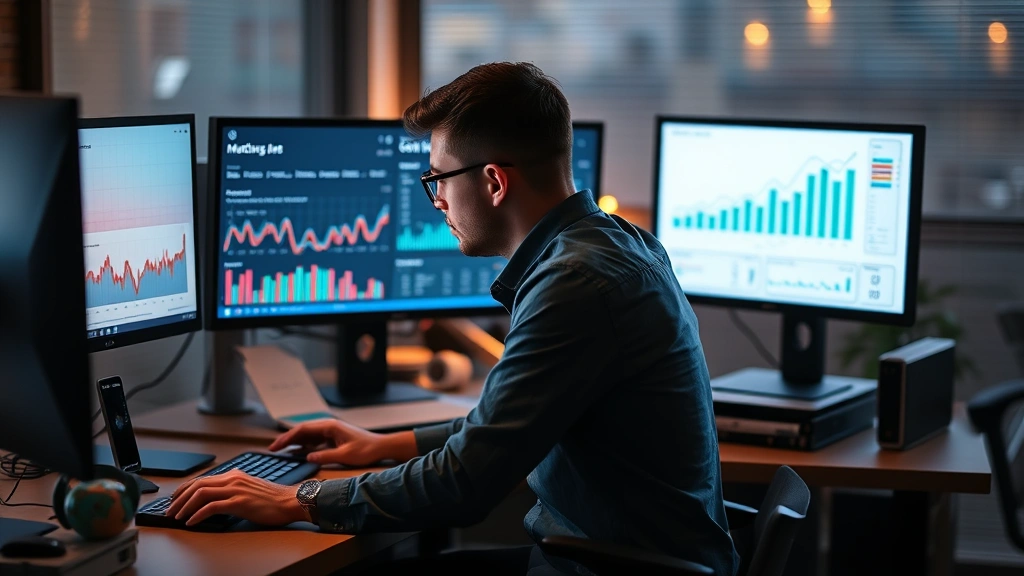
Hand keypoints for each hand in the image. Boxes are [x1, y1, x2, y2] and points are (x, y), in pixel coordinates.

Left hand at [165, 469, 305, 526]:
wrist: (290, 501)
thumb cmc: (272, 499)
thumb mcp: (249, 489)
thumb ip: (233, 490)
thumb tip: (215, 499)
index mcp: (234, 475)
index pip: (202, 479)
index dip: (184, 489)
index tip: (174, 499)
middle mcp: (233, 479)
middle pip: (197, 485)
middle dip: (179, 498)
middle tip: (170, 510)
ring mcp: (236, 490)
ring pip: (201, 494)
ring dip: (184, 506)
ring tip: (176, 516)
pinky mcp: (239, 502)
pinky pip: (211, 507)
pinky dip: (197, 514)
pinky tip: (191, 522)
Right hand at [268, 419, 409, 466]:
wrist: (381, 447)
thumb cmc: (366, 450)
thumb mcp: (345, 456)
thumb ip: (325, 456)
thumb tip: (307, 457)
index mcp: (330, 426)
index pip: (302, 430)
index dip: (287, 438)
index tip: (275, 446)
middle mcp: (329, 426)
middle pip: (302, 431)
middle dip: (287, 439)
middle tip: (273, 449)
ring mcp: (331, 431)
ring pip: (308, 435)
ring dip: (295, 442)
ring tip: (281, 451)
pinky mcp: (334, 438)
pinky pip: (315, 440)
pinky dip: (305, 445)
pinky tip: (298, 453)